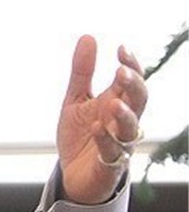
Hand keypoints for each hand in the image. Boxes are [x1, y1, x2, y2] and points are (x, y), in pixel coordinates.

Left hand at [57, 35, 147, 203]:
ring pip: (131, 128)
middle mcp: (122, 122)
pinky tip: (96, 128)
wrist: (71, 174)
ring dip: (124, 115)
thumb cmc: (80, 135)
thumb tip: (89, 37)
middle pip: (139, 101)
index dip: (131, 65)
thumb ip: (82, 72)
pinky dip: (105, 140)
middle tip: (122, 72)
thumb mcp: (75, 100)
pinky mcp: (108, 164)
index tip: (121, 49)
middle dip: (133, 86)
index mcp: (117, 102)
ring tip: (113, 103)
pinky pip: (111, 152)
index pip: (132, 82)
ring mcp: (118, 143)